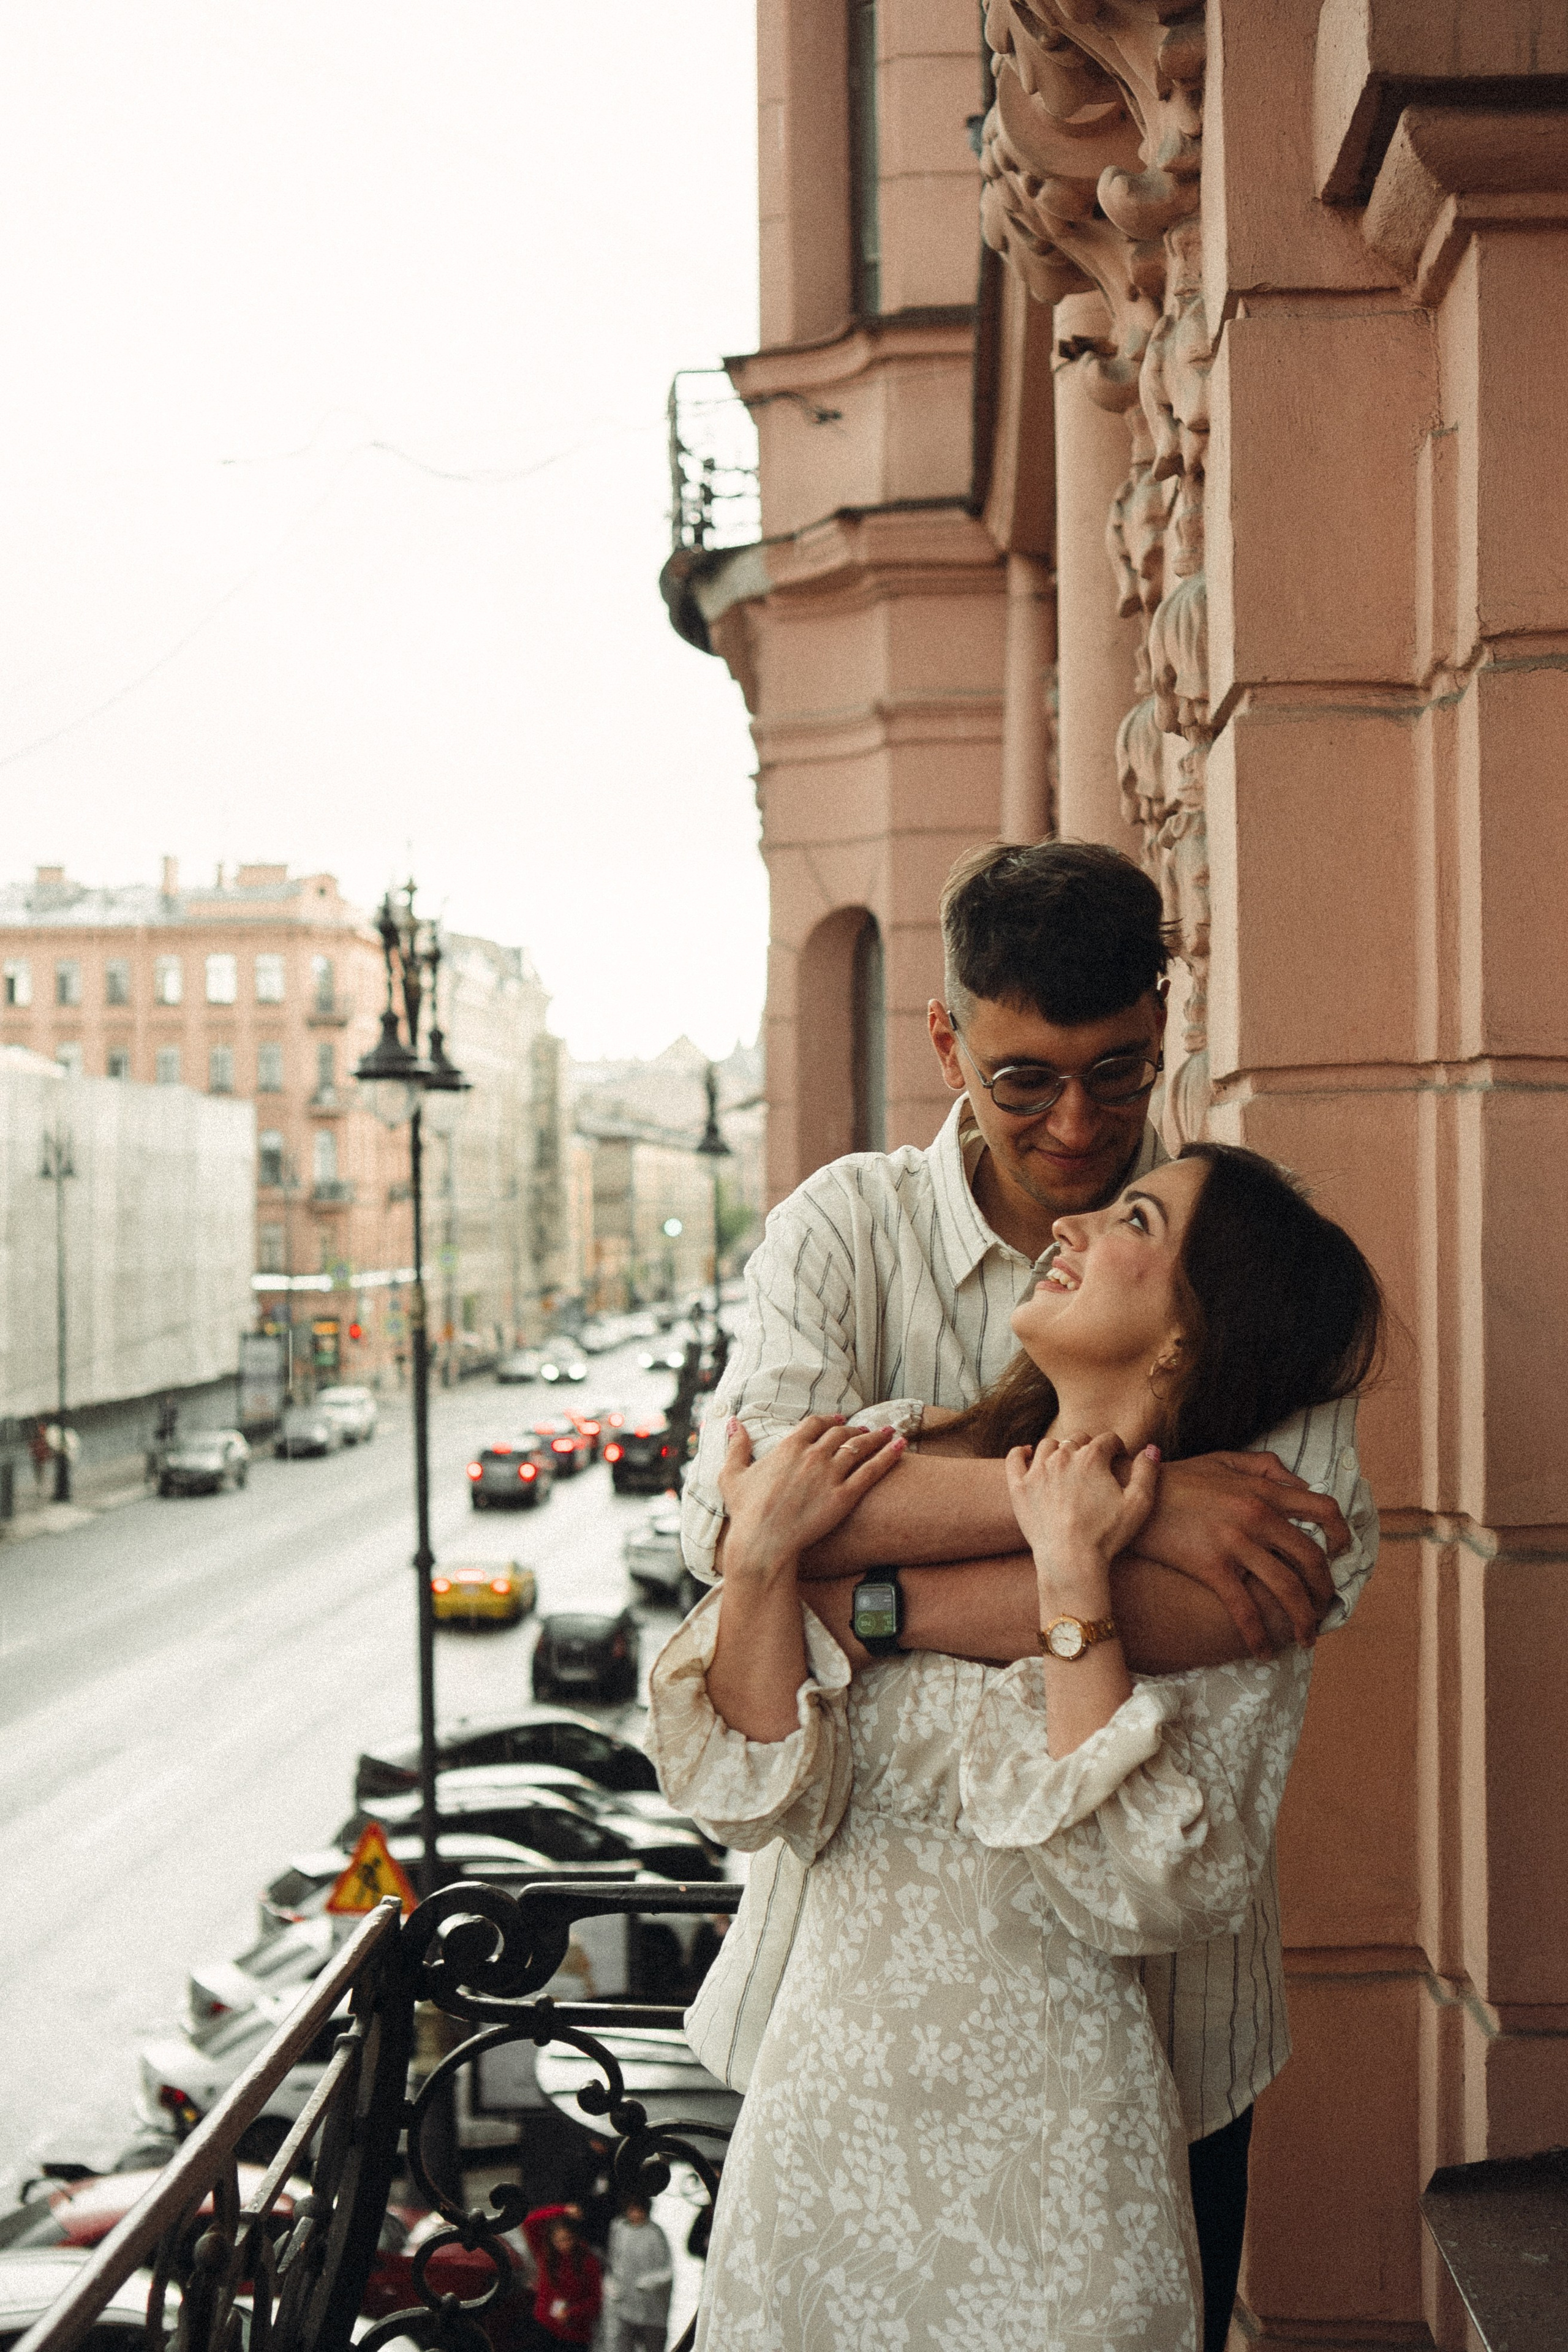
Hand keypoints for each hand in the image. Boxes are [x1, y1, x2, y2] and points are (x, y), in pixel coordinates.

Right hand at [718, 1415, 907, 1579]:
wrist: (763, 1542)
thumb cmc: (746, 1512)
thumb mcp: (733, 1476)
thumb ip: (736, 1447)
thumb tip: (734, 1423)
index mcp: (788, 1446)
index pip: (814, 1424)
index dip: (828, 1420)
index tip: (838, 1420)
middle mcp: (813, 1455)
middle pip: (840, 1434)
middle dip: (854, 1429)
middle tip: (866, 1429)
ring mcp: (831, 1474)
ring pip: (859, 1448)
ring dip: (876, 1437)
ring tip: (889, 1433)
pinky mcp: (845, 1496)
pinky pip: (872, 1470)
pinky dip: (889, 1455)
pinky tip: (901, 1445)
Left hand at [1005, 1434, 1160, 1595]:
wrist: (1070, 1559)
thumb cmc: (1106, 1535)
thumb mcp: (1139, 1504)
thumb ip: (1147, 1472)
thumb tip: (1151, 1448)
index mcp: (1092, 1457)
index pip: (1107, 1440)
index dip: (1116, 1448)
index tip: (1118, 1459)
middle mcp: (1062, 1457)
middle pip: (1077, 1439)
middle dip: (1088, 1448)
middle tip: (1093, 1466)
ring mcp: (1038, 1471)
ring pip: (1048, 1446)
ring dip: (1059, 1450)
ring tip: (1065, 1464)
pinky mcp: (1019, 1487)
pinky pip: (1015, 1458)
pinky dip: (1021, 1453)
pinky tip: (1027, 1455)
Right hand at [1135, 1451, 1346, 1658]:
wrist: (1131, 1493)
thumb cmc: (1177, 1478)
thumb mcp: (1224, 1460)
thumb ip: (1265, 1467)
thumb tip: (1300, 1485)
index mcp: (1263, 1490)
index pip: (1322, 1509)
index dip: (1341, 1534)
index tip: (1341, 1552)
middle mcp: (1257, 1515)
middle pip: (1311, 1558)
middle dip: (1325, 1589)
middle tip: (1325, 1608)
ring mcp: (1235, 1543)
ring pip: (1287, 1589)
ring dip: (1303, 1619)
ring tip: (1306, 1637)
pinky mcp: (1211, 1567)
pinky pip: (1245, 1609)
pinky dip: (1259, 1635)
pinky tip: (1263, 1650)